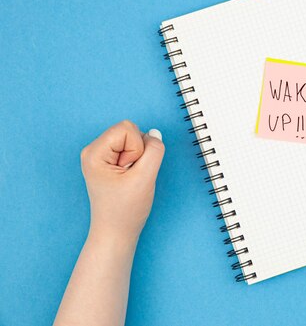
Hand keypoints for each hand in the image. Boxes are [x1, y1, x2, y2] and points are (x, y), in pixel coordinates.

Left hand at [80, 120, 164, 242]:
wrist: (116, 232)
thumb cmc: (124, 210)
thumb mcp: (145, 178)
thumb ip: (154, 151)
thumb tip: (155, 133)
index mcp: (94, 152)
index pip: (127, 128)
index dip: (137, 148)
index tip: (130, 171)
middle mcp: (93, 150)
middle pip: (129, 131)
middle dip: (138, 152)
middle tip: (130, 176)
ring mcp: (101, 156)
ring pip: (133, 140)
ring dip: (139, 158)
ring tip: (130, 179)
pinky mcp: (109, 162)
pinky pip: (131, 149)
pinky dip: (137, 163)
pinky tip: (130, 178)